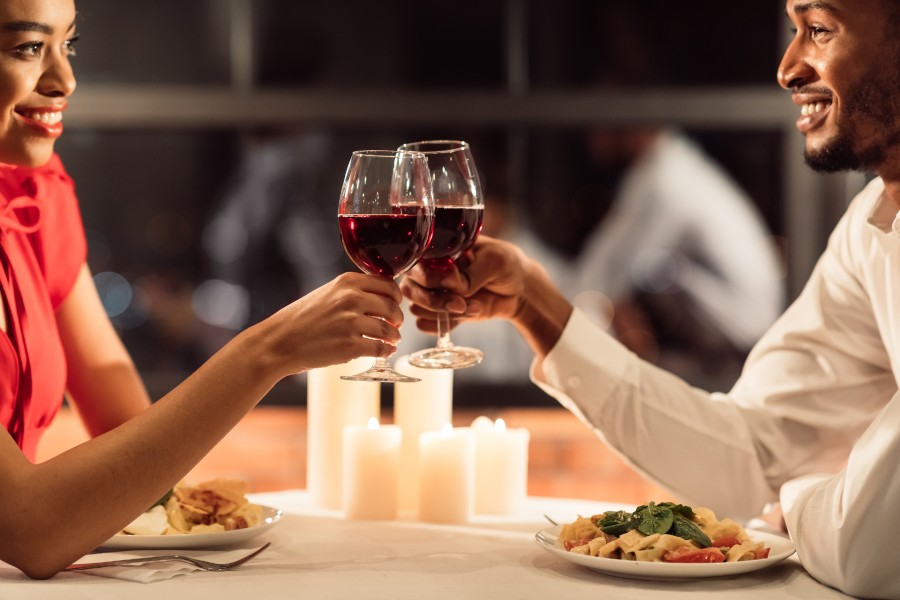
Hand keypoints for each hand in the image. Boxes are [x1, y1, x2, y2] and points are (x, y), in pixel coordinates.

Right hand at [261, 272, 404, 375]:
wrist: (279, 342)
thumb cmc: (301, 319)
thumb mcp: (327, 293)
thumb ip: (352, 292)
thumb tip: (382, 298)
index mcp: (347, 282)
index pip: (388, 284)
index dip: (396, 296)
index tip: (396, 304)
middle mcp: (352, 298)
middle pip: (392, 307)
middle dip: (397, 318)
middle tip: (395, 324)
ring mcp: (352, 322)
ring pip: (389, 329)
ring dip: (394, 336)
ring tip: (392, 339)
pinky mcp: (350, 346)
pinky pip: (380, 348)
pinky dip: (386, 351)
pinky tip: (384, 351)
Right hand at [401, 235, 529, 332]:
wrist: (520, 289)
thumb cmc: (506, 264)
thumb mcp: (495, 261)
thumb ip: (471, 273)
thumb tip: (449, 283)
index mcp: (438, 250)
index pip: (414, 263)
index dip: (428, 276)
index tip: (453, 281)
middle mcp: (430, 271)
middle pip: (410, 289)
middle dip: (433, 300)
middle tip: (460, 303)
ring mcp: (435, 293)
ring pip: (417, 308)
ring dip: (443, 313)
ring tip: (473, 307)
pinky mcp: (443, 313)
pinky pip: (426, 324)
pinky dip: (443, 325)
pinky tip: (467, 315)